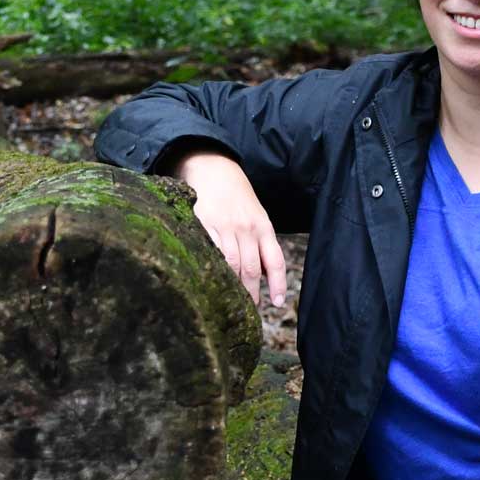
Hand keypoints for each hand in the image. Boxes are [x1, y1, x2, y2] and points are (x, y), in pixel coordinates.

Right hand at [173, 151, 287, 307]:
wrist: (211, 168)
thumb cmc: (235, 196)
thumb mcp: (255, 215)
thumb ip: (259, 243)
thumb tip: (261, 275)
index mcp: (262, 226)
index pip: (275, 260)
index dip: (277, 284)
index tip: (276, 303)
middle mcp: (246, 228)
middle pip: (250, 269)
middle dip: (250, 294)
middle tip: (248, 311)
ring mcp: (224, 227)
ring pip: (231, 265)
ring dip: (232, 288)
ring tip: (230, 303)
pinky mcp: (203, 225)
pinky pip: (210, 253)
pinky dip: (213, 271)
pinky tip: (211, 282)